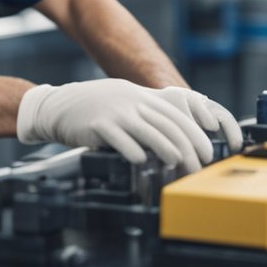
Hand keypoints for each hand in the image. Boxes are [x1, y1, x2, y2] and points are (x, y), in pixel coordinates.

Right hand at [17, 79, 230, 171]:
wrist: (60, 105)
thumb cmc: (98, 109)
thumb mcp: (126, 103)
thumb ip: (150, 116)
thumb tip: (178, 141)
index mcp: (143, 98)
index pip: (178, 116)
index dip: (196, 135)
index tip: (206, 154)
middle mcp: (133, 102)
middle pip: (168, 126)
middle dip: (188, 148)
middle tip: (197, 168)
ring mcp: (116, 113)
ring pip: (148, 132)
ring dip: (167, 149)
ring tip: (177, 164)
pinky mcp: (98, 125)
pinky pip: (120, 139)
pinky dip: (133, 151)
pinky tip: (141, 161)